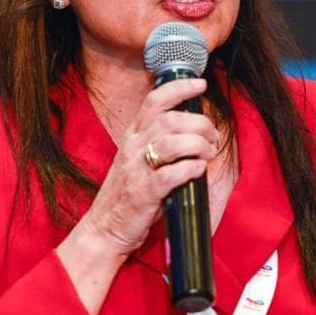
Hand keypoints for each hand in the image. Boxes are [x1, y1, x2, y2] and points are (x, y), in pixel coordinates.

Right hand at [57, 78, 218, 314]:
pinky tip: (198, 170)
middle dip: (199, 123)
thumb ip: (159, 144)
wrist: (103, 230)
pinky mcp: (143, 194)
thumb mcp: (137, 161)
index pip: (154, 101)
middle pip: (170, 120)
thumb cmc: (126, 196)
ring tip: (208, 153)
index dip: (179, 88)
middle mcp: (132, 148)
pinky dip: (190, 169)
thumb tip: (194, 131)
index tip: (200, 84)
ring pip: (171, 142)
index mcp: (132, 137)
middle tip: (212, 137)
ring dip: (198, 144)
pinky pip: (170, 174)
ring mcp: (136, 171)